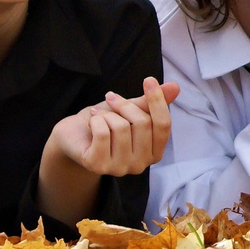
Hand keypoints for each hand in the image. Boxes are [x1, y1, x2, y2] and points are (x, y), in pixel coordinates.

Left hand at [50, 77, 181, 177]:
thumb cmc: (106, 123)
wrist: (74, 136)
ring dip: (107, 114)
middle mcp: (140, 165)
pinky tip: (91, 123)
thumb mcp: (130, 111)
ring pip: (121, 128)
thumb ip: (151, 103)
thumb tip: (175, 87)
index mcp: (154, 152)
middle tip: (111, 98)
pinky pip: (102, 133)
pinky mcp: (98, 166)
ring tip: (99, 116)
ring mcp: (119, 168)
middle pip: (143, 124)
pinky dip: (96, 120)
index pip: (163, 125)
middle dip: (125, 105)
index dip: (157, 101)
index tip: (149, 80)